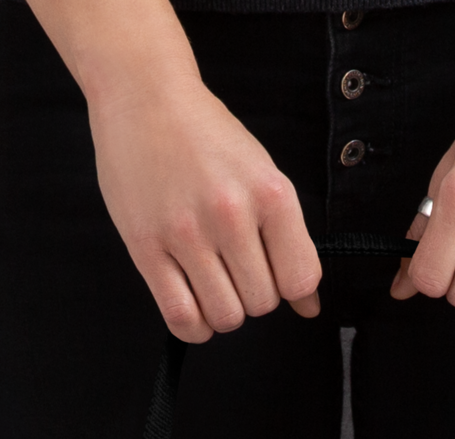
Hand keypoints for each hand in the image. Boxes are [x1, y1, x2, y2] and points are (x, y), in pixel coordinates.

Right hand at [89, 75, 321, 341]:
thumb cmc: (207, 138)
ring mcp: (186, 232)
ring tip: (212, 282)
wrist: (145, 96)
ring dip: (223, 312)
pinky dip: (194, 326)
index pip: (300, 279)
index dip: (289, 287)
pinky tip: (193, 306)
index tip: (272, 271)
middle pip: (261, 303)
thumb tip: (310, 306)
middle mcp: (231, 213)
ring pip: (225, 316)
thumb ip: (289, 240)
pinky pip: (181, 317)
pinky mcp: (146, 246)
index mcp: (271, 193)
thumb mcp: (262, 175)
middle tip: (234, 268)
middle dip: (252, 295)